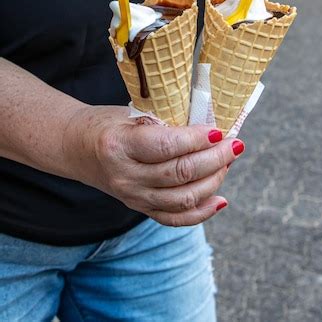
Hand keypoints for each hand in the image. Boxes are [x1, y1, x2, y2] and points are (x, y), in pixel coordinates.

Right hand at [63, 106, 244, 226]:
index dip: (198, 139)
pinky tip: (221, 198)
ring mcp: (132, 197)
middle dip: (215, 159)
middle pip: (180, 174)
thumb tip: (209, 128)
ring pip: (183, 199)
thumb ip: (164, 121)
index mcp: (119, 145)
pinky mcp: (140, 208)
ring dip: (214, 181)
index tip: (219, 130)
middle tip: (235, 144)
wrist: (76, 147)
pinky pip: (174, 218)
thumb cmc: (108, 123)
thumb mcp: (130, 112)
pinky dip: (201, 212)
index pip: (167, 146)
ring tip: (228, 161)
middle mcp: (125, 176)